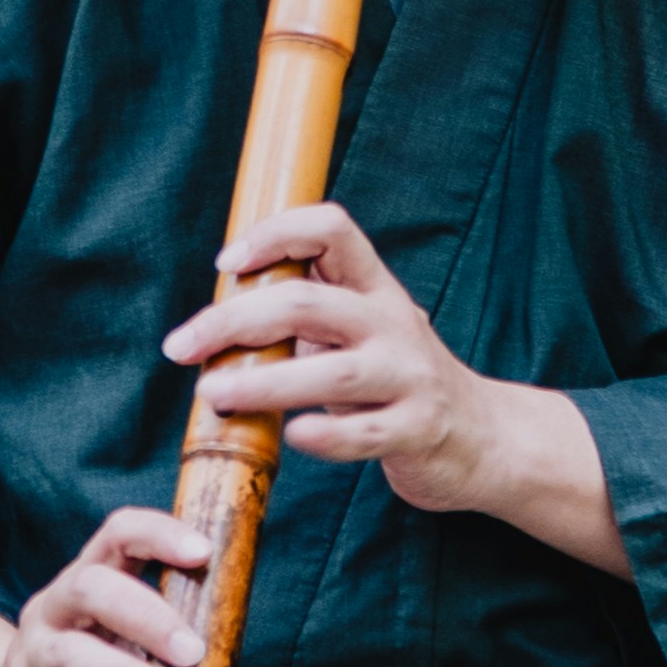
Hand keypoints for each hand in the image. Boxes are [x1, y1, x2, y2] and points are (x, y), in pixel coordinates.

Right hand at [0, 506, 208, 666]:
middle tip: (193, 651)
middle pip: (89, 587)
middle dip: (147, 615)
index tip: (203, 552)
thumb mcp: (126, 663)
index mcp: (88, 586)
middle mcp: (51, 613)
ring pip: (70, 656)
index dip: (159, 534)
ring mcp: (28, 664)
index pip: (117, 535)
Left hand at [166, 200, 624, 571]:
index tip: (227, 265)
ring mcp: (410, 377)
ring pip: (333, 373)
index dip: (275, 234)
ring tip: (214, 393)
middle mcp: (393, 323)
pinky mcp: (419, 430)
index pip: (332, 228)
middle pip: (308, 302)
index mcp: (374, 288)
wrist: (484, 438)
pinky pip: (365, 434)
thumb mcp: (359, 333)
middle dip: (236, 320)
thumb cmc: (398, 381)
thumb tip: (218, 314)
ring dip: (265, 381)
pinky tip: (292, 437)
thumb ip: (305, 316)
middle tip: (182, 347)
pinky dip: (325, 437)